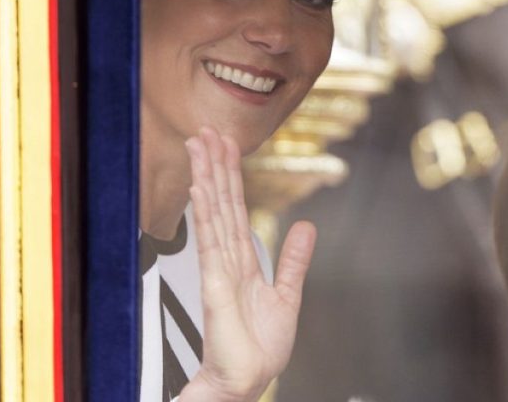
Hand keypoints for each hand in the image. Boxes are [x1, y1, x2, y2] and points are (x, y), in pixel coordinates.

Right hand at [180, 127, 316, 401]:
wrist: (248, 380)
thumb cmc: (259, 347)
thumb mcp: (287, 295)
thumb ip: (293, 259)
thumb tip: (307, 226)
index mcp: (242, 261)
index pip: (235, 209)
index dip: (231, 176)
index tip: (225, 144)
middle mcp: (227, 260)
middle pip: (220, 203)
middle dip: (214, 166)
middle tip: (206, 130)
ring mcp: (218, 270)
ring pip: (214, 214)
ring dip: (207, 178)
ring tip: (200, 145)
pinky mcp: (216, 286)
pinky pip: (211, 244)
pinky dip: (206, 215)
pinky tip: (201, 190)